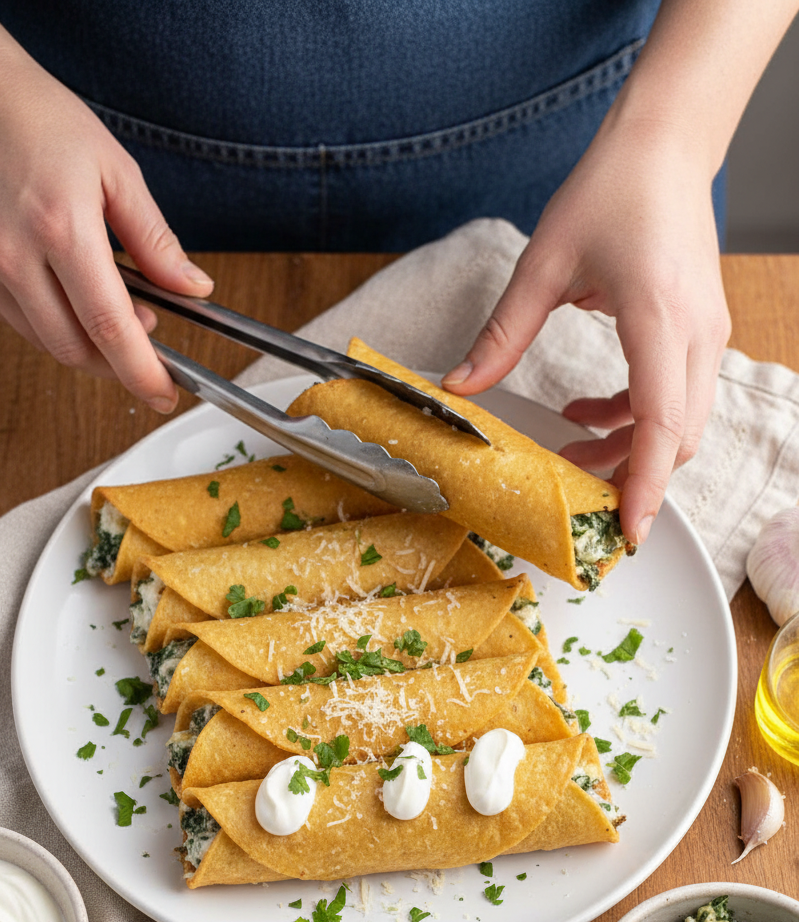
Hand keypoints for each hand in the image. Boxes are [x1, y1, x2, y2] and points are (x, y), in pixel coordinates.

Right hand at [0, 11, 213, 412]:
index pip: (110, 327)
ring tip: (109, 306)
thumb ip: (155, 239)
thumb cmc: (38, 118)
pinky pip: (14, 321)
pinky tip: (65, 291)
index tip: (163, 392)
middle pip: (75, 349)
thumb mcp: (114, 170)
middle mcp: (12, 255)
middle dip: (116, 362)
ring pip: (43, 341)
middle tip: (145, 339)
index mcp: (60, 228)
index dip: (141, 372)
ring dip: (84, 342)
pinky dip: (49, 322)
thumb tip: (192, 288)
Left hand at [442, 117, 730, 544]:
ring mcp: (706, 334)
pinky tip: (587, 411)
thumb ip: (502, 333)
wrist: (665, 144)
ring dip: (629, 449)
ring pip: (680, 424)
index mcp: (659, 318)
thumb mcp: (543, 263)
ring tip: (571, 449)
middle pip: (676, 438)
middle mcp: (696, 334)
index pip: (660, 424)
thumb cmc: (613, 190)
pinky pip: (676, 398)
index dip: (644, 485)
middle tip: (575, 496)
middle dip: (630, 478)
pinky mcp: (700, 332)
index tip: (626, 532)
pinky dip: (635, 419)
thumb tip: (459, 387)